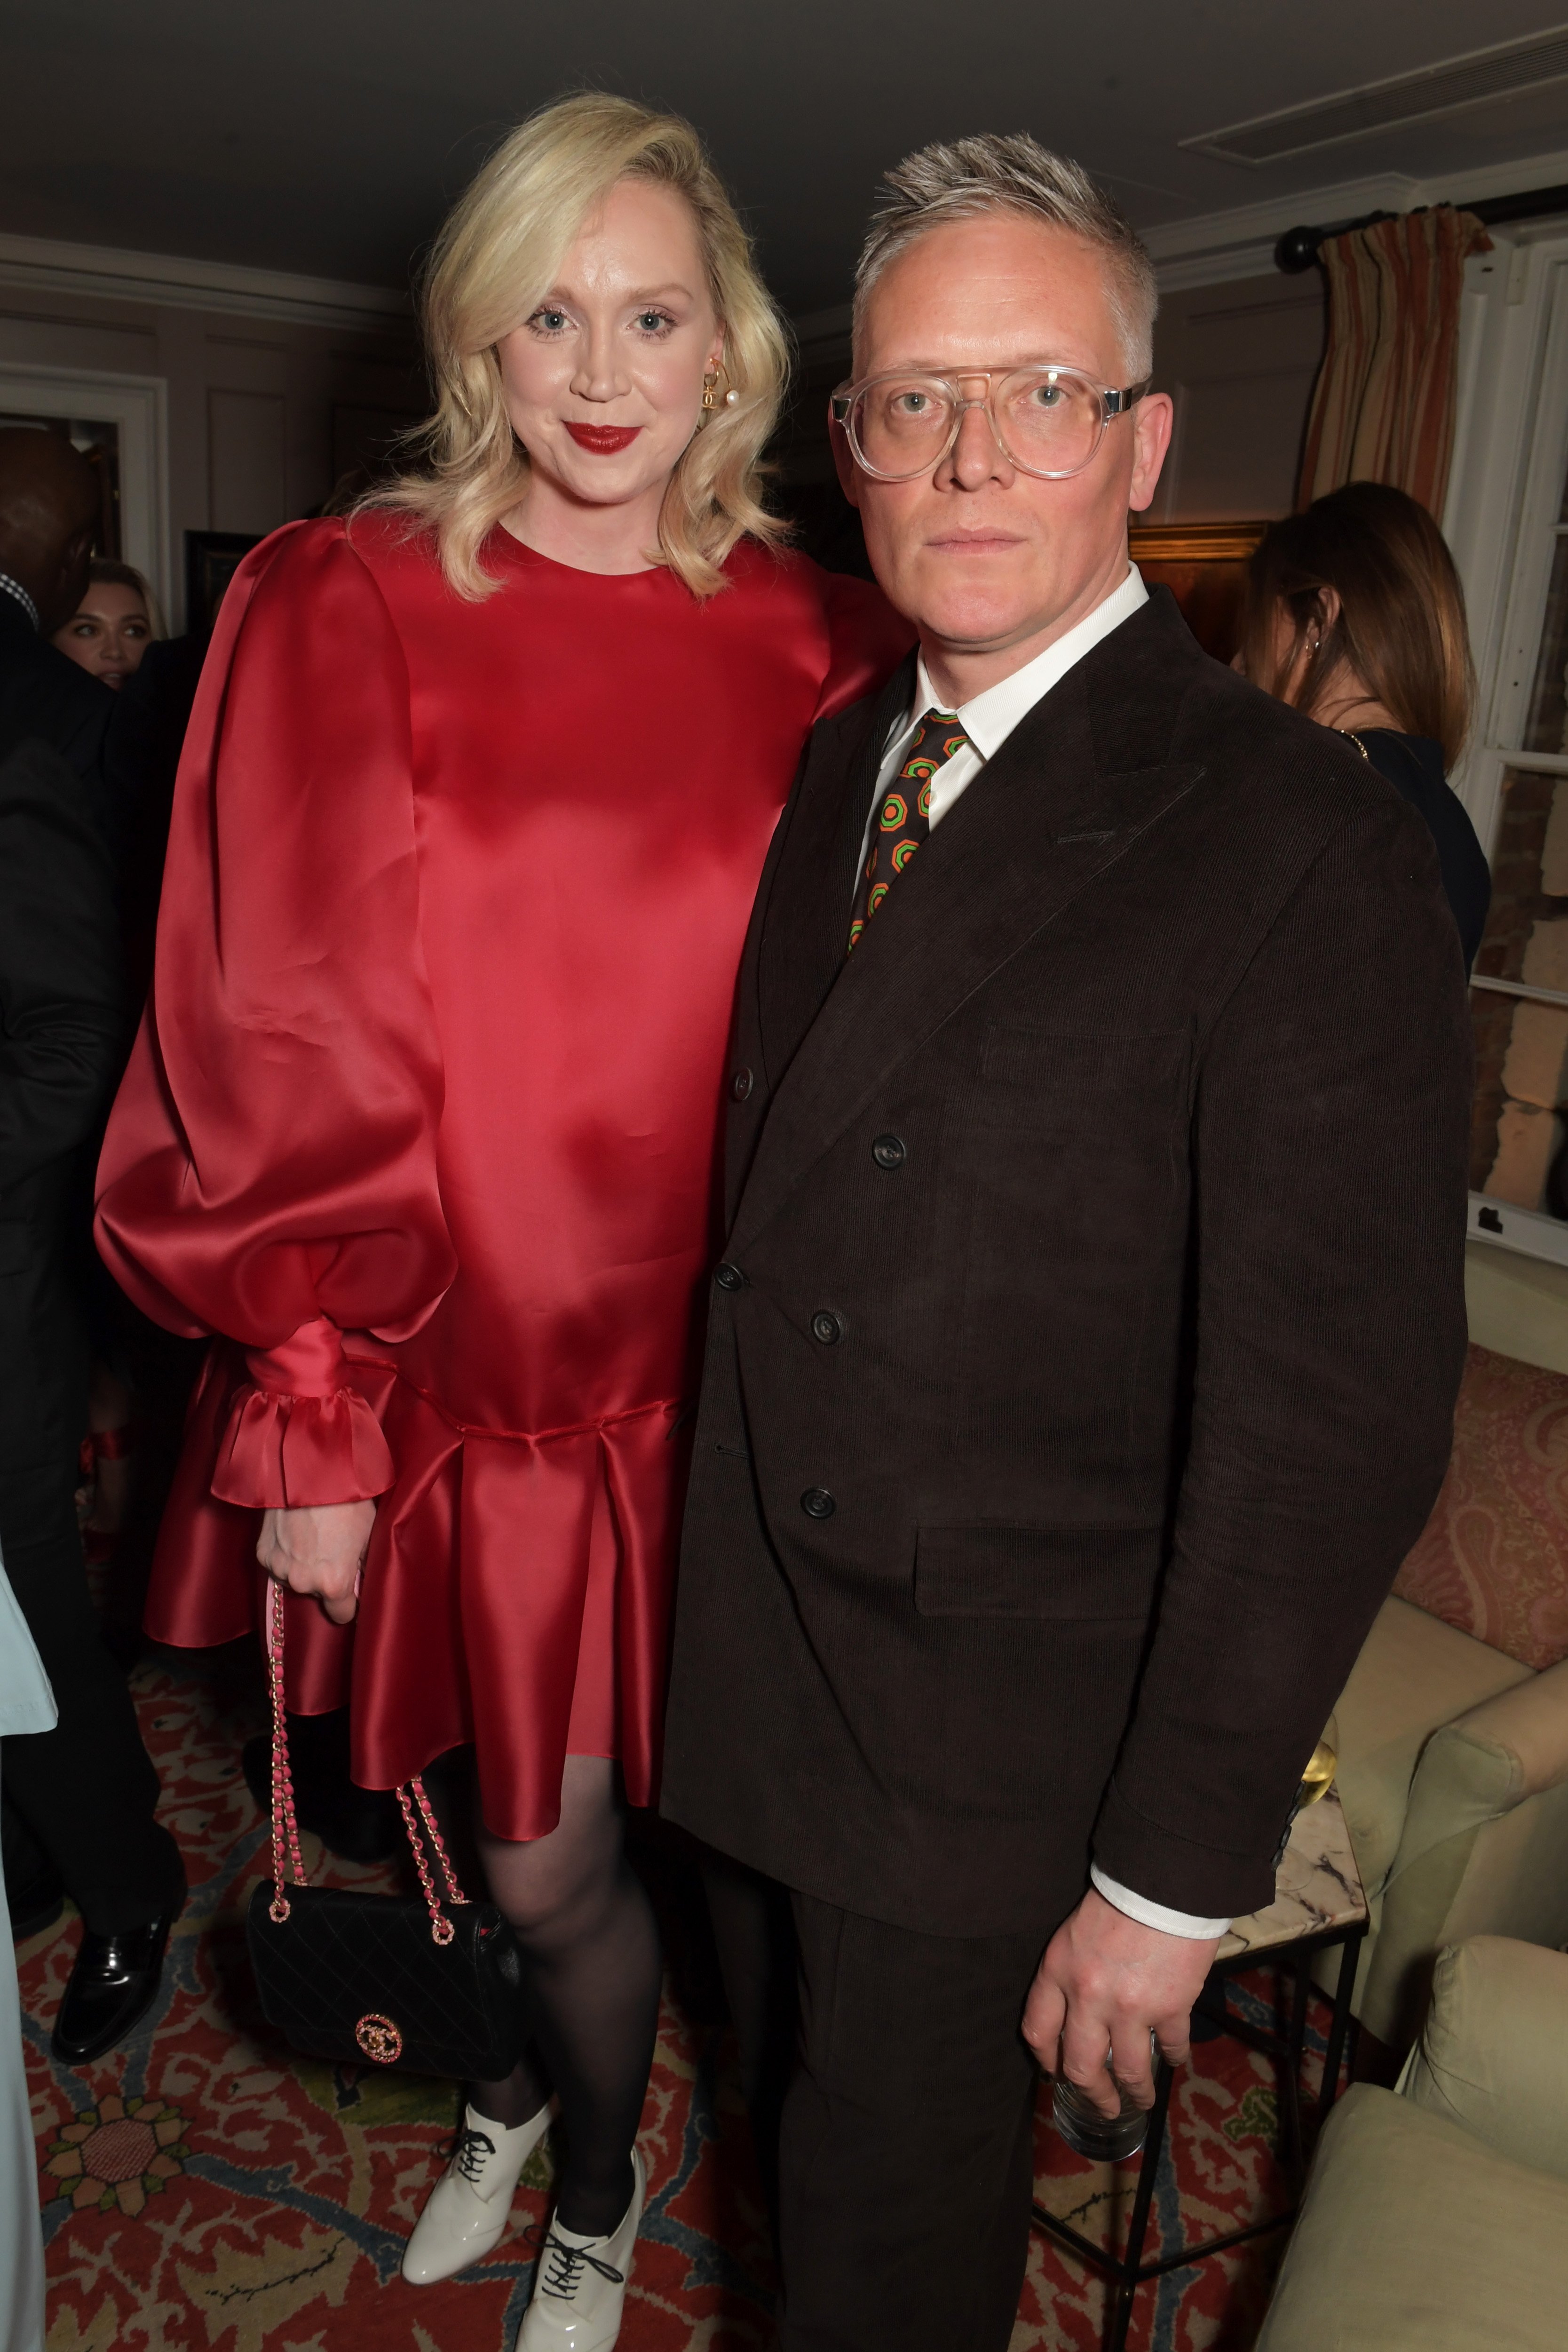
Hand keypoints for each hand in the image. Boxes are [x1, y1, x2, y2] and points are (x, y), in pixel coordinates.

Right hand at [257, 1501, 374, 1625]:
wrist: (310, 1473)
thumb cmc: (347, 1500)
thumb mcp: (369, 1535)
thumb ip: (363, 1566)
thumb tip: (361, 1580)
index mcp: (333, 1583)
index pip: (341, 1614)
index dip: (349, 1603)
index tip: (351, 1592)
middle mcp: (303, 1582)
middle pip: (317, 1593)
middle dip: (324, 1578)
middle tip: (331, 1549)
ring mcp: (279, 1569)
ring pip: (295, 1579)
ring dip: (303, 1567)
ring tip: (313, 1537)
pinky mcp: (262, 1554)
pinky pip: (278, 1564)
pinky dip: (286, 1554)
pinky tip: (294, 1532)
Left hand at [1022, 1887, 1219, 2117]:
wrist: (1163, 1883)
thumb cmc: (1118, 1898)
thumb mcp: (1075, 1932)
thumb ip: (1071, 1971)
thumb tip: (1077, 2010)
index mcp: (1057, 1971)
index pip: (1038, 2029)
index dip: (1047, 2060)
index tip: (1057, 2074)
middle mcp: (1087, 1997)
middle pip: (1081, 2065)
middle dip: (1092, 2093)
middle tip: (1103, 2106)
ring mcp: (1129, 2007)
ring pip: (1127, 2070)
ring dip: (1135, 2091)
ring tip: (1141, 2100)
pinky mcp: (1170, 2008)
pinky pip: (1170, 2046)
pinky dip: (1174, 2058)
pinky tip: (1176, 2061)